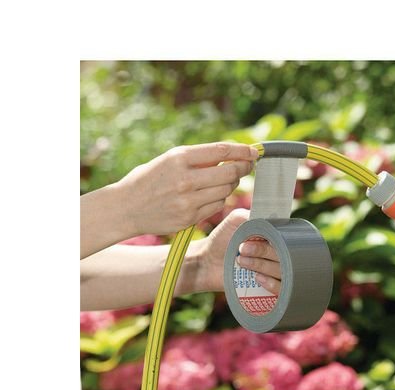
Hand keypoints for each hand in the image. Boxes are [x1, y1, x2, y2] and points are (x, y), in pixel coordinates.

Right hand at [117, 142, 256, 235]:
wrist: (126, 207)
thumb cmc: (149, 179)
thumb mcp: (169, 160)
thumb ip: (197, 158)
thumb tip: (231, 155)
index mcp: (178, 158)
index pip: (221, 151)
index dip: (242, 151)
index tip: (254, 152)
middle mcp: (185, 179)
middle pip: (229, 172)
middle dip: (243, 168)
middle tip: (247, 165)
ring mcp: (188, 200)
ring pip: (226, 190)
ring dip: (232, 184)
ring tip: (227, 179)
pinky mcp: (189, 218)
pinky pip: (217, 206)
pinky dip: (220, 199)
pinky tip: (212, 194)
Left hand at [195, 209, 281, 294]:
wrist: (206, 262)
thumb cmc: (222, 239)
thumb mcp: (236, 220)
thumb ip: (252, 216)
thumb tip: (270, 218)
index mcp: (275, 238)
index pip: (291, 239)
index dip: (278, 238)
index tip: (259, 237)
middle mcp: (278, 255)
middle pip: (286, 255)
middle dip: (264, 251)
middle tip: (242, 249)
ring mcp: (274, 273)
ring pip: (282, 272)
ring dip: (262, 265)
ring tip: (241, 261)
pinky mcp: (268, 290)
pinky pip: (281, 290)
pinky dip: (272, 284)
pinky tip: (257, 278)